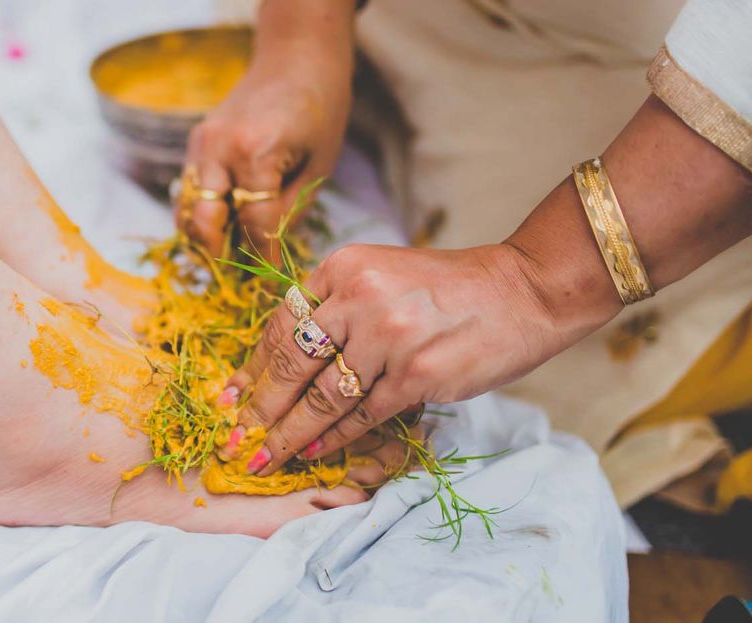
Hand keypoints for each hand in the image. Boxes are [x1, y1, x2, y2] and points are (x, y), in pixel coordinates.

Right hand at [175, 30, 351, 260]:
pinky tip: (218, 231)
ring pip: (187, 208)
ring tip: (223, 260)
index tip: (269, 280)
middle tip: (235, 278)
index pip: (253, 224)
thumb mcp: (318, 166)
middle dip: (219, 255)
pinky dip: (198, 214)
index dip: (262, 257)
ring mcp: (201, 143)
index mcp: (255, 153)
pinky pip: (188, 189)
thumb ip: (288, 211)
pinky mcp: (196, 141)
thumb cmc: (320, 109)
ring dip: (202, 238)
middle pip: (205, 221)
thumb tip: (265, 251)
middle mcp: (218, 148)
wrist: (296, 56)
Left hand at [219, 242, 606, 475]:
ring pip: (321, 397)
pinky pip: (361, 415)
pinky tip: (314, 453)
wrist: (522, 290)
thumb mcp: (382, 272)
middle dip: (258, 408)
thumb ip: (337, 304)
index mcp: (345, 266)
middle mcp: (360, 297)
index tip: (229, 397)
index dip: (252, 367)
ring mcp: (388, 337)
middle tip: (234, 438)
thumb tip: (287, 357)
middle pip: (291, 363)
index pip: (282, 323)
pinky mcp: (416, 376)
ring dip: (288, 434)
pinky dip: (335, 439)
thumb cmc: (449, 287)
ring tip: (264, 457)